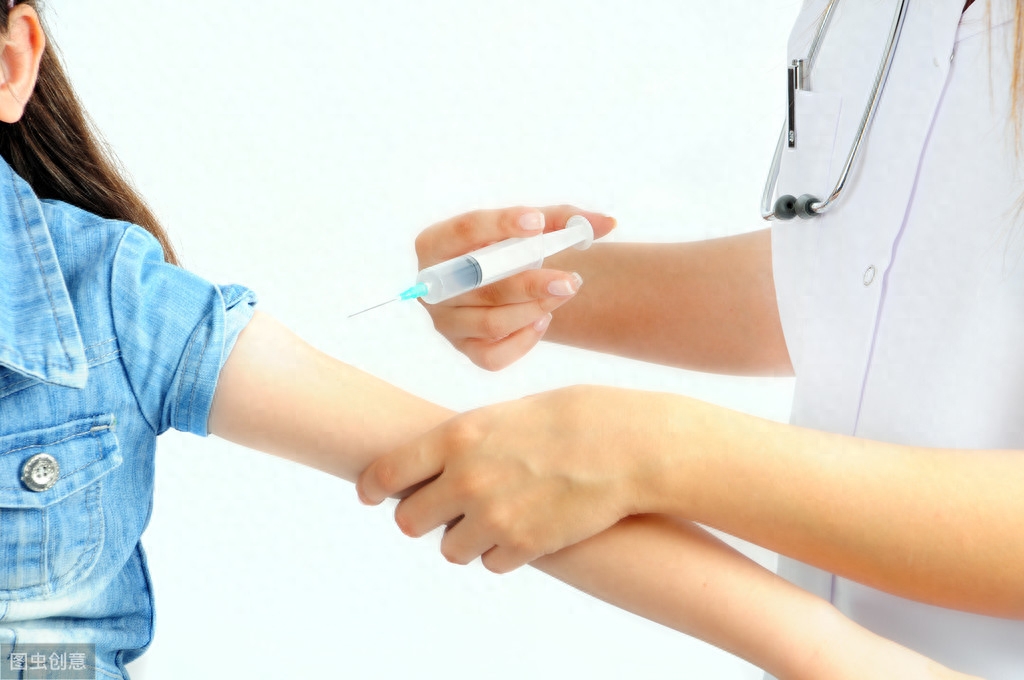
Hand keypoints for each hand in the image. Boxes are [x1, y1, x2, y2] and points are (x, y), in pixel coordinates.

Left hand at [357, 385, 657, 572]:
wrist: (628, 446)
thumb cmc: (573, 418)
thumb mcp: (507, 412)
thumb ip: (466, 439)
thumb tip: (438, 462)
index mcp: (457, 436)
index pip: (386, 472)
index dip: (372, 487)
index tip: (370, 494)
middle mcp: (466, 478)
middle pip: (408, 520)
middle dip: (425, 516)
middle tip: (447, 508)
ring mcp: (493, 516)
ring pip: (449, 549)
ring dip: (465, 538)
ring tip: (496, 516)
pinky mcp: (524, 545)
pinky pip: (490, 563)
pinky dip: (502, 552)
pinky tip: (525, 528)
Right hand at [416, 206, 615, 370]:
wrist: (502, 284)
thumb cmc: (511, 248)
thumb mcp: (530, 227)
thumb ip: (565, 220)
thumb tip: (607, 223)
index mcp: (435, 243)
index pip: (464, 231)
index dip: (500, 225)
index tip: (538, 222)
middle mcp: (432, 285)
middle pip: (478, 285)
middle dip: (529, 283)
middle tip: (572, 280)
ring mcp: (445, 322)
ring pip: (491, 323)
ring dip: (534, 309)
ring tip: (564, 293)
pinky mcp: (464, 349)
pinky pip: (492, 357)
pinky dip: (523, 342)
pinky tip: (542, 321)